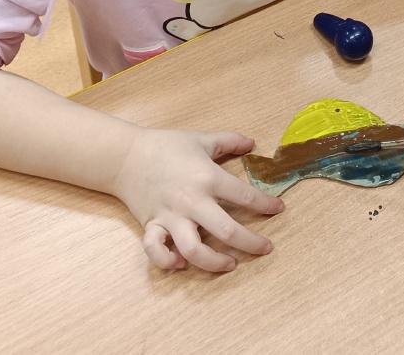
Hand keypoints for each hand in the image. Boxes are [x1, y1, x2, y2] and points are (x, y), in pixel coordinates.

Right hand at [111, 128, 284, 271]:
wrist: (125, 155)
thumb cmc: (165, 145)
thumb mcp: (201, 138)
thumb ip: (229, 141)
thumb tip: (253, 142)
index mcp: (207, 178)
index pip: (245, 196)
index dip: (266, 204)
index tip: (278, 209)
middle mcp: (192, 201)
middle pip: (227, 230)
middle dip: (251, 243)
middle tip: (265, 248)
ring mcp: (171, 216)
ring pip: (194, 250)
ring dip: (215, 262)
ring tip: (230, 264)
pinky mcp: (152, 225)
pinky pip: (157, 251)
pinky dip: (168, 261)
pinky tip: (181, 265)